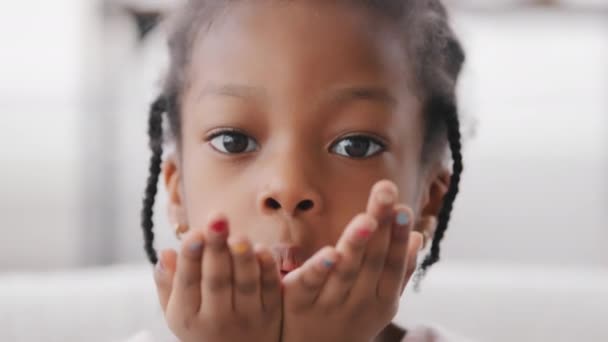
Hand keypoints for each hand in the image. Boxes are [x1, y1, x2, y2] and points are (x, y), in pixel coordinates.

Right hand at [153, 214, 282, 341]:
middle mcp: (216, 320)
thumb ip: (168, 283)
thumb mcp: (177, 312)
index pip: (187, 283)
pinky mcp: (271, 316)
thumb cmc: (203, 326)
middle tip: (218, 219)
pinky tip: (262, 248)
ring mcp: (247, 318)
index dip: (191, 257)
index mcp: (187, 316)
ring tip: (238, 235)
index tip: (194, 231)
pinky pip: (271, 289)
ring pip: (245, 284)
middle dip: (216, 249)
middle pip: (216, 281)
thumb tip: (166, 252)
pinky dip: (267, 269)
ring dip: (242, 258)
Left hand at [281, 180, 422, 341]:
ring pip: (346, 271)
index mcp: (382, 299)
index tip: (404, 207)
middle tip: (386, 189)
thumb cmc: (351, 321)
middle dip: (381, 224)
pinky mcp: (299, 304)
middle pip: (372, 260)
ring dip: (357, 244)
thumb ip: (400, 271)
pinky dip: (320, 268)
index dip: (398, 236)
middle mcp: (360, 302)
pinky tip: (329, 252)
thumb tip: (419, 237)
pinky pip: (310, 284)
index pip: (393, 264)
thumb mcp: (381, 302)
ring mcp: (330, 304)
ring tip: (366, 219)